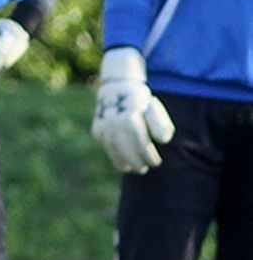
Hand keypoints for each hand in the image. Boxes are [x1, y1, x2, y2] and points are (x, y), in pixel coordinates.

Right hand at [92, 47, 175, 173]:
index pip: (142, 145)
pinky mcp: (97, 131)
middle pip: (127, 151)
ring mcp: (104, 127)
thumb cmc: (140, 101)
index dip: (150, 157)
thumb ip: (161, 124)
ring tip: (132, 169)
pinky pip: (107, 148)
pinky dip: (115, 157)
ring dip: (124, 163)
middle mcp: (114, 123)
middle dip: (137, 162)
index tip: (156, 162)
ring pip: (115, 151)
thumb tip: (162, 141)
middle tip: (144, 168)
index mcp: (131, 118)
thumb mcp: (154, 108)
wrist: (116, 90)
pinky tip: (123, 164)